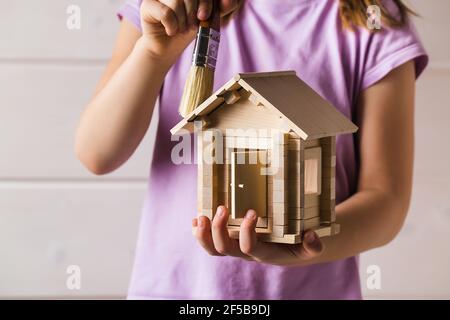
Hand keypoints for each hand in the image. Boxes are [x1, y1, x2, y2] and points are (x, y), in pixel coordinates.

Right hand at [139, 0, 239, 62]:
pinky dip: (172, 26)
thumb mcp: (207, 18)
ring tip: (180, 29)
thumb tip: (231, 0)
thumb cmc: (187, 30)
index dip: (205, 2)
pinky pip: (165, 13)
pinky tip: (171, 31)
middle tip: (190, 26)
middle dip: (193, 14)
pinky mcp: (147, 6)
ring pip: (176, 2)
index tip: (203, 17)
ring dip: (182, 22)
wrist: (167, 48)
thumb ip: (220, 8)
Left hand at [193, 206, 323, 265]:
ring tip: (201, 217)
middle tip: (222, 208)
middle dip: (219, 229)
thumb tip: (311, 236)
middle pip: (224, 248)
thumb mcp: (309, 247)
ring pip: (213, 248)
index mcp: (262, 252)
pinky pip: (209, 242)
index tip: (253, 212)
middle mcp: (244, 252)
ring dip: (203, 234)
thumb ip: (313, 245)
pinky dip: (200, 232)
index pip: (249, 247)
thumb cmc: (298, 246)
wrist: (290, 251)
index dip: (246, 232)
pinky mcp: (229, 240)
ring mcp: (234, 246)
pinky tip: (197, 219)